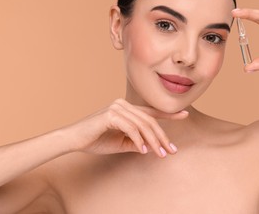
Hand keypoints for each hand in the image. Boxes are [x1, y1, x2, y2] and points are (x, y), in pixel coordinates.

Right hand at [64, 99, 187, 157]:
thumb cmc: (96, 140)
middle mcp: (123, 105)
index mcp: (127, 109)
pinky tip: (143, 150)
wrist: (74, 140)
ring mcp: (117, 108)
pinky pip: (131, 128)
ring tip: (161, 153)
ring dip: (153, 141)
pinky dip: (139, 140)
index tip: (184, 115)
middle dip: (163, 137)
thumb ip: (137, 142)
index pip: (151, 112)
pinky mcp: (110, 115)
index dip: (169, 114)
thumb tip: (152, 147)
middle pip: (150, 121)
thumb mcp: (121, 143)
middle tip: (171, 150)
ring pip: (143, 125)